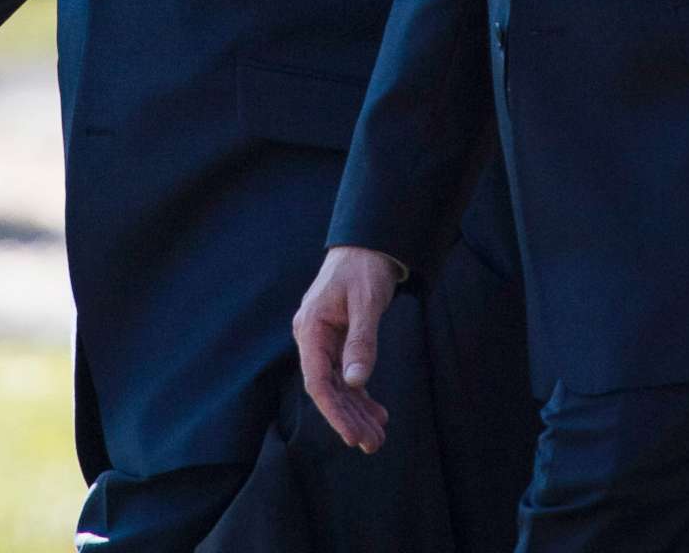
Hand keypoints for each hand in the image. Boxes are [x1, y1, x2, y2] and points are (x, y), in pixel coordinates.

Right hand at [291, 245, 398, 453]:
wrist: (367, 244)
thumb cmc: (364, 268)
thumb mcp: (367, 302)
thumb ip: (361, 342)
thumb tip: (356, 383)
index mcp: (311, 327)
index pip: (317, 381)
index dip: (334, 412)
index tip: (352, 436)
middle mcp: (312, 337)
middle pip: (328, 389)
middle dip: (349, 418)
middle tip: (374, 444)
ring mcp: (323, 341)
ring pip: (337, 386)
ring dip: (357, 411)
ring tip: (378, 437)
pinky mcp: (337, 341)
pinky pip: (346, 375)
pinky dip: (361, 395)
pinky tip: (376, 413)